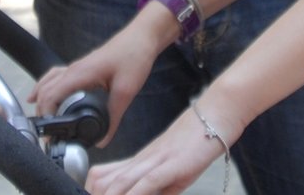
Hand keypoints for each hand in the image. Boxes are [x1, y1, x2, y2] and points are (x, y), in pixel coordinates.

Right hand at [32, 15, 164, 146]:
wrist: (141, 37)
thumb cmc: (134, 57)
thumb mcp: (126, 91)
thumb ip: (114, 117)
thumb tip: (103, 140)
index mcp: (79, 74)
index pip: (50, 95)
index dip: (45, 115)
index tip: (50, 135)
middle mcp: (73, 69)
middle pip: (45, 90)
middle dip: (41, 112)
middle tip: (47, 135)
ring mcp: (76, 66)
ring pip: (48, 82)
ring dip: (41, 100)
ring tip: (42, 120)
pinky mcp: (82, 67)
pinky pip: (56, 76)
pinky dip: (46, 87)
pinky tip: (43, 95)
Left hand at [86, 106, 231, 194]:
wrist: (214, 115)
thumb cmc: (195, 142)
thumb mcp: (172, 171)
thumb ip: (158, 187)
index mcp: (138, 161)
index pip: (102, 176)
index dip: (90, 190)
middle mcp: (141, 161)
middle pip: (103, 181)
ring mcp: (155, 161)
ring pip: (120, 183)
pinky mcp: (171, 164)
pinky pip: (148, 182)